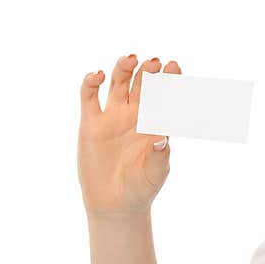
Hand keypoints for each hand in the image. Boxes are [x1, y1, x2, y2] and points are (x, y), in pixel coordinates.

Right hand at [77, 54, 180, 217]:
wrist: (115, 204)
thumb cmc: (141, 188)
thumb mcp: (155, 174)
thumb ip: (159, 156)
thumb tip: (163, 139)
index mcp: (156, 123)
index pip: (165, 95)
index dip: (170, 79)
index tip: (175, 65)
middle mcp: (135, 115)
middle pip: (142, 85)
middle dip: (148, 72)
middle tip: (153, 63)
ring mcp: (113, 117)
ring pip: (118, 83)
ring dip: (123, 69)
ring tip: (129, 59)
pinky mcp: (91, 123)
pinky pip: (89, 97)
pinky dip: (91, 82)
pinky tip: (96, 75)